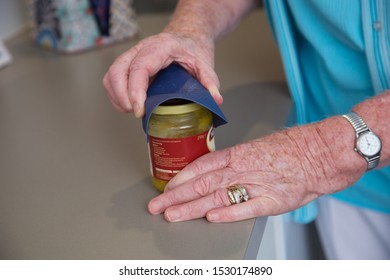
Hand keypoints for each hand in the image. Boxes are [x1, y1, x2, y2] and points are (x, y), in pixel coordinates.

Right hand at [102, 31, 222, 116]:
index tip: (139, 110)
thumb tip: (215, 100)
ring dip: (117, 97)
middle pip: (118, 71)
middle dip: (123, 97)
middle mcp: (141, 49)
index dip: (136, 91)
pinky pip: (113, 79)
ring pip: (112, 76)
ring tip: (133, 111)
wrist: (187, 37)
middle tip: (136, 113)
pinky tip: (129, 106)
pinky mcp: (129, 65)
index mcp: (160, 48)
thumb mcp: (205, 63)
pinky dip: (117, 95)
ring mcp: (132, 56)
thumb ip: (210, 82)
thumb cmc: (192, 49)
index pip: (140, 68)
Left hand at [147, 122, 358, 222]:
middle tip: (156, 206)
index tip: (166, 188)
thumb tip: (211, 173)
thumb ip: (233, 163)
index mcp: (237, 155)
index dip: (181, 178)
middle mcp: (242, 169)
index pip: (201, 166)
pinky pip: (247, 207)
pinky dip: (228, 213)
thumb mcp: (254, 149)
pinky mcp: (272, 200)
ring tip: (172, 215)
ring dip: (192, 207)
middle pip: (202, 183)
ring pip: (217, 196)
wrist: (318, 153)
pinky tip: (211, 218)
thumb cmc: (288, 150)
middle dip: (176, 196)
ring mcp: (256, 184)